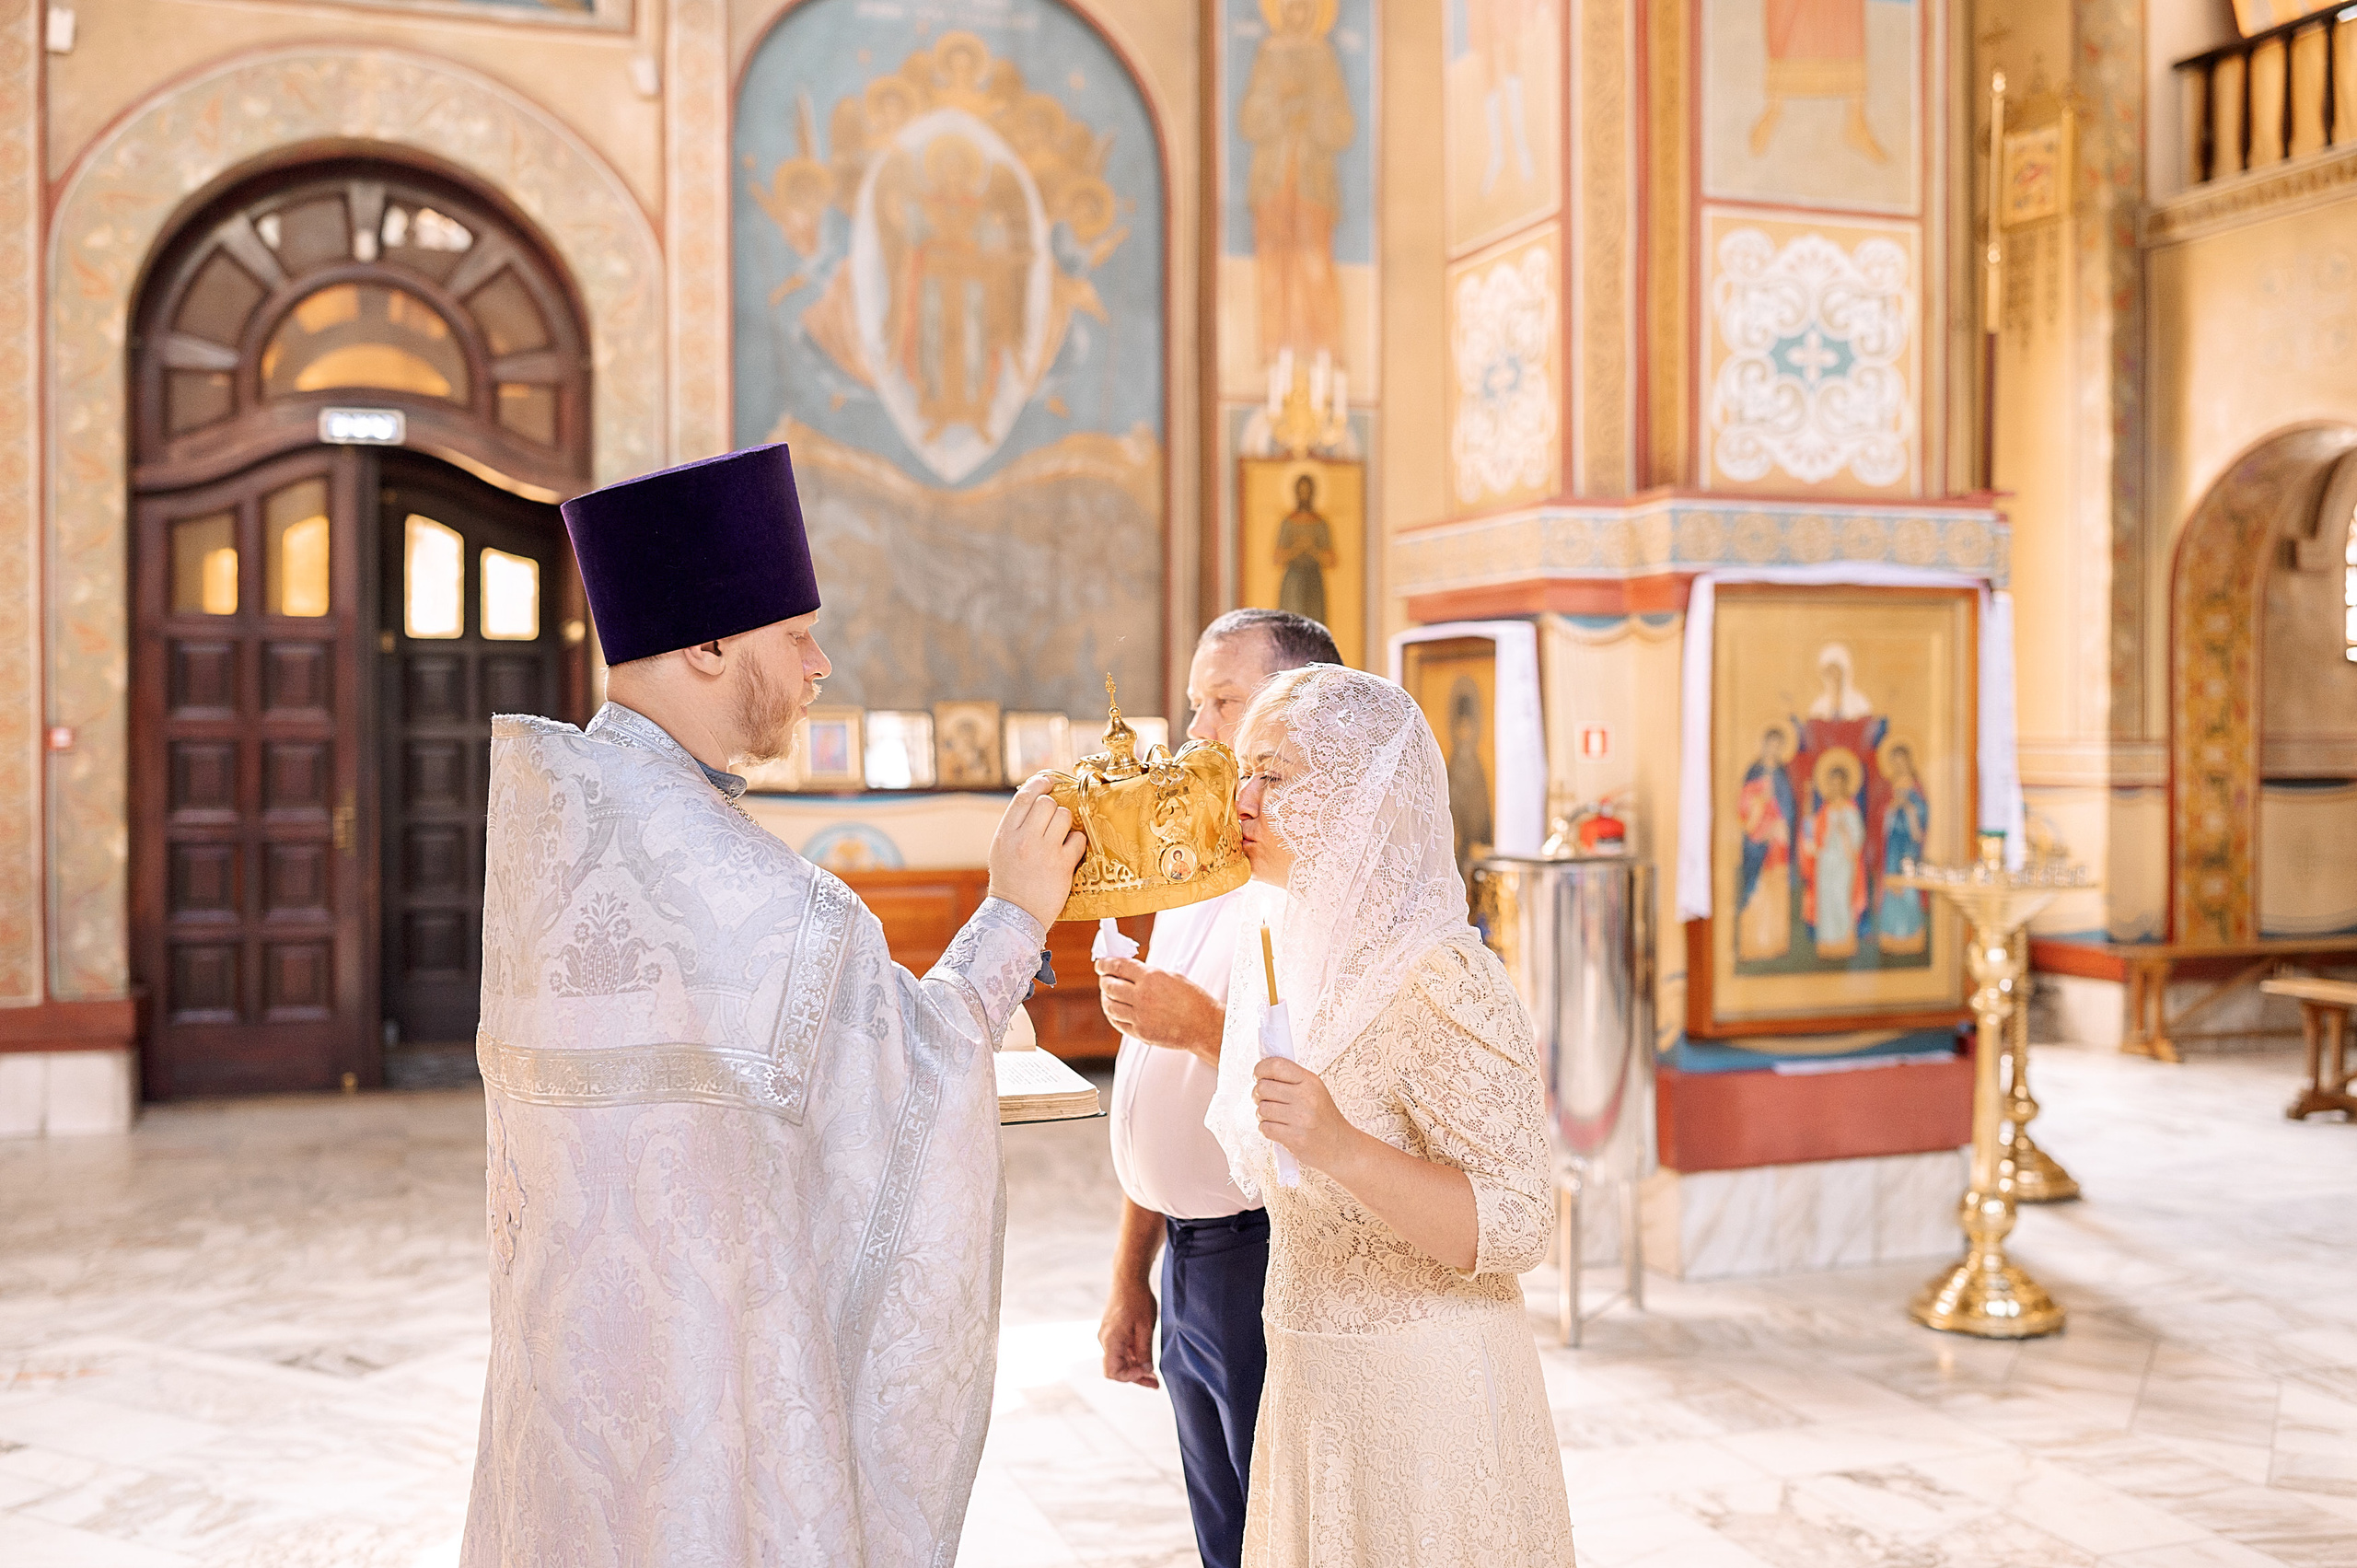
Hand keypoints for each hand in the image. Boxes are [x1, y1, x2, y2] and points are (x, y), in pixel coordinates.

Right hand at [988, 773, 1086, 928]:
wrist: (1016, 914)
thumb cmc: (1010, 881)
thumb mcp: (1001, 849)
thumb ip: (1015, 826)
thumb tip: (1034, 799)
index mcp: (1006, 834)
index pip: (1024, 797)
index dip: (1038, 784)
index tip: (1047, 782)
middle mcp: (1024, 839)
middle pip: (1046, 804)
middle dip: (1053, 809)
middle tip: (1052, 822)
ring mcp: (1044, 851)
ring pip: (1064, 816)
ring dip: (1066, 824)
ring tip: (1060, 837)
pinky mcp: (1062, 865)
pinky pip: (1077, 838)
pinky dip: (1076, 843)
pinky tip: (1069, 852)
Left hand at [1096, 958, 1222, 1064]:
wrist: (1204, 1026)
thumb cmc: (1193, 1000)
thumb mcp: (1172, 977)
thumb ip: (1149, 974)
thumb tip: (1130, 972)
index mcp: (1151, 978)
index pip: (1119, 967)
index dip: (1105, 964)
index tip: (1100, 964)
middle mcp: (1143, 996)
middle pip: (1110, 986)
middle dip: (1104, 980)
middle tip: (1104, 978)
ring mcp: (1140, 1016)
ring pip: (1110, 1006)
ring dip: (1105, 998)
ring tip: (1107, 995)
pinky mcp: (1141, 1033)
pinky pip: (1118, 1023)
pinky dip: (1112, 1015)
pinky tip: (1114, 1011)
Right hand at [1098, 1283, 1159, 1388]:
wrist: (1128, 1278)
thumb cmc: (1138, 1299)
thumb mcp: (1146, 1327)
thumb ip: (1144, 1351)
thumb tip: (1146, 1371)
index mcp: (1111, 1340)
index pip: (1113, 1372)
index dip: (1130, 1377)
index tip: (1148, 1371)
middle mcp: (1105, 1340)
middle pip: (1116, 1369)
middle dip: (1135, 1377)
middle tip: (1155, 1383)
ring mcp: (1108, 1336)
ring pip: (1119, 1361)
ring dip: (1135, 1369)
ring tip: (1154, 1375)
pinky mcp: (1113, 1332)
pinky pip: (1120, 1351)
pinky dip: (1132, 1358)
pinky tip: (1146, 1360)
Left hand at [1252, 1057, 1359, 1174]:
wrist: (1340, 1146)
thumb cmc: (1322, 1117)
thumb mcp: (1314, 1090)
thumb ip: (1291, 1079)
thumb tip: (1261, 1073)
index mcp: (1310, 1081)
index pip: (1276, 1065)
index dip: (1260, 1069)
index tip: (1258, 1076)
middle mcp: (1306, 1097)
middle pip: (1263, 1087)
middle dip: (1257, 1095)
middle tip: (1265, 1100)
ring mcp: (1301, 1118)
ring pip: (1261, 1109)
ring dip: (1262, 1115)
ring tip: (1275, 1117)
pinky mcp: (1295, 1138)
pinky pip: (1265, 1128)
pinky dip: (1266, 1129)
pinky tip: (1278, 1129)